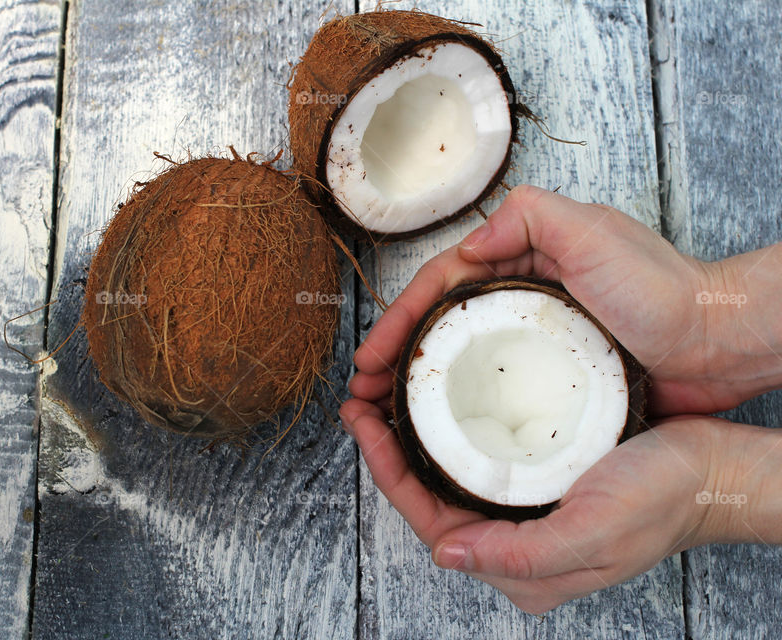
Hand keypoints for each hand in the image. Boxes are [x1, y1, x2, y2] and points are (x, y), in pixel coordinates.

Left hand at [338, 402, 763, 613]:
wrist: (714, 472)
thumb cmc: (664, 500)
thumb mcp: (594, 532)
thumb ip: (518, 554)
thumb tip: (446, 556)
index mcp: (520, 567)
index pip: (429, 518)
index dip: (387, 471)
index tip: (363, 424)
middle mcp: (513, 544)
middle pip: (429, 496)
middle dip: (388, 450)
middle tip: (360, 402)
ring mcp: (524, 514)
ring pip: (447, 475)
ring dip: (411, 437)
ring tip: (382, 398)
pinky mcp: (537, 484)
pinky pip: (476, 460)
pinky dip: (446, 431)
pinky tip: (434, 404)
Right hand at [348, 184, 751, 416]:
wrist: (719, 343)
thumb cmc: (665, 289)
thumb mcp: (594, 232)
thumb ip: (530, 217)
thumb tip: (470, 242)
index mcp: (523, 256)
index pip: (443, 281)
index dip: (400, 317)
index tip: (372, 355)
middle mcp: (522, 292)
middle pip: (440, 319)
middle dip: (397, 352)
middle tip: (365, 390)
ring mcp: (536, 335)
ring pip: (460, 353)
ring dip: (418, 379)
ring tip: (385, 411)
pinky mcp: (553, 373)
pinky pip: (493, 383)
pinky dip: (459, 399)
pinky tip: (438, 421)